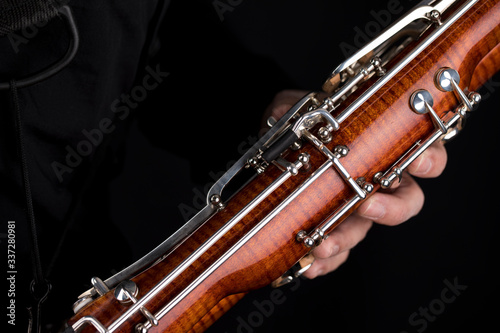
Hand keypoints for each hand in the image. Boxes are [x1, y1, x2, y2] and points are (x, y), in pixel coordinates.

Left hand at [264, 90, 447, 278]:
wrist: (282, 147)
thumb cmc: (306, 126)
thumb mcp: (299, 110)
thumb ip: (294, 107)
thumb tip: (283, 112)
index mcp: (383, 151)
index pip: (424, 156)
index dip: (429, 161)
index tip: (417, 162)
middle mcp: (377, 183)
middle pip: (406, 202)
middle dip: (393, 209)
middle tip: (368, 207)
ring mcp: (356, 209)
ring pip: (366, 230)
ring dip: (346, 241)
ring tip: (321, 245)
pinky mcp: (334, 228)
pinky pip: (339, 251)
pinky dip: (326, 262)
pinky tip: (308, 265)